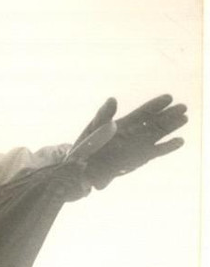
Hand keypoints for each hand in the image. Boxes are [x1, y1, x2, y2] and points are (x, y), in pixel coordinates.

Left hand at [71, 94, 187, 189]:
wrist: (82, 168)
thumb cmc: (87, 146)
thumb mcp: (93, 128)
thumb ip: (103, 115)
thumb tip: (112, 99)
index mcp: (125, 122)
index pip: (144, 112)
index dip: (156, 105)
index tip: (168, 98)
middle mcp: (135, 132)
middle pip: (155, 122)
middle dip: (169, 114)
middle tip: (183, 107)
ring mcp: (138, 145)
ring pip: (158, 134)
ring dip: (171, 127)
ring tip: (184, 119)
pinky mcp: (140, 158)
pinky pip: (156, 152)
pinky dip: (167, 147)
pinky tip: (179, 141)